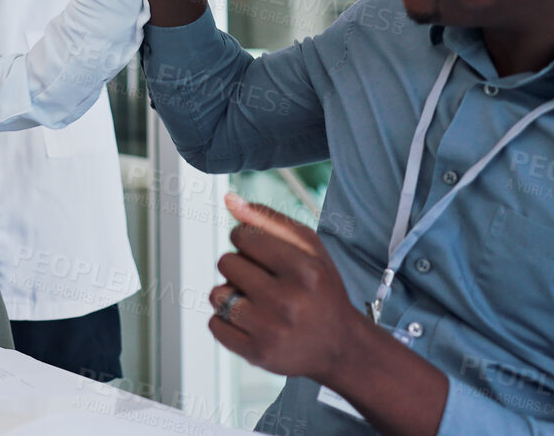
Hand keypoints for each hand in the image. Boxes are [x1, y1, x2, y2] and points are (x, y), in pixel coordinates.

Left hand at [208, 193, 368, 383]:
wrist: (340, 347)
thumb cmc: (320, 290)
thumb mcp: (309, 249)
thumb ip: (268, 220)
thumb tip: (228, 199)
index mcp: (305, 271)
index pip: (243, 236)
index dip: (245, 240)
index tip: (260, 252)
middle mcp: (289, 301)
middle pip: (226, 263)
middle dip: (238, 266)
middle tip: (261, 280)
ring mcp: (271, 331)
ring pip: (216, 294)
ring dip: (230, 294)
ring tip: (255, 302)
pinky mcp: (257, 354)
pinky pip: (214, 324)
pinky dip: (225, 321)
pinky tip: (250, 321)